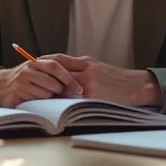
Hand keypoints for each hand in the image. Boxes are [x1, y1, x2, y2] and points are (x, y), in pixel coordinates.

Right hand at [0, 60, 83, 107]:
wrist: (0, 86)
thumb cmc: (26, 80)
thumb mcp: (38, 71)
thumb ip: (54, 74)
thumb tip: (77, 85)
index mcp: (36, 62)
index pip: (56, 66)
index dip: (68, 77)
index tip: (78, 88)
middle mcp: (28, 69)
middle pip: (53, 82)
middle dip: (62, 91)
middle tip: (66, 97)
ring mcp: (22, 82)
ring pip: (46, 94)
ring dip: (51, 98)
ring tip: (47, 97)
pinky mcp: (17, 95)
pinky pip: (37, 101)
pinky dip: (41, 103)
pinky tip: (37, 101)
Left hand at [39, 54, 160, 106]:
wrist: (136, 86)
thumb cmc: (116, 78)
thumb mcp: (98, 68)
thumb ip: (81, 70)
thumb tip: (62, 75)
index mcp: (86, 62)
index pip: (60, 59)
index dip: (45, 61)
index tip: (32, 63)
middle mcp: (86, 70)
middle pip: (58, 70)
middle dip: (43, 75)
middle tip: (29, 78)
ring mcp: (89, 84)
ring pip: (64, 85)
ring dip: (51, 90)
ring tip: (38, 94)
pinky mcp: (93, 95)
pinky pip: (73, 99)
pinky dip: (63, 101)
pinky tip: (54, 105)